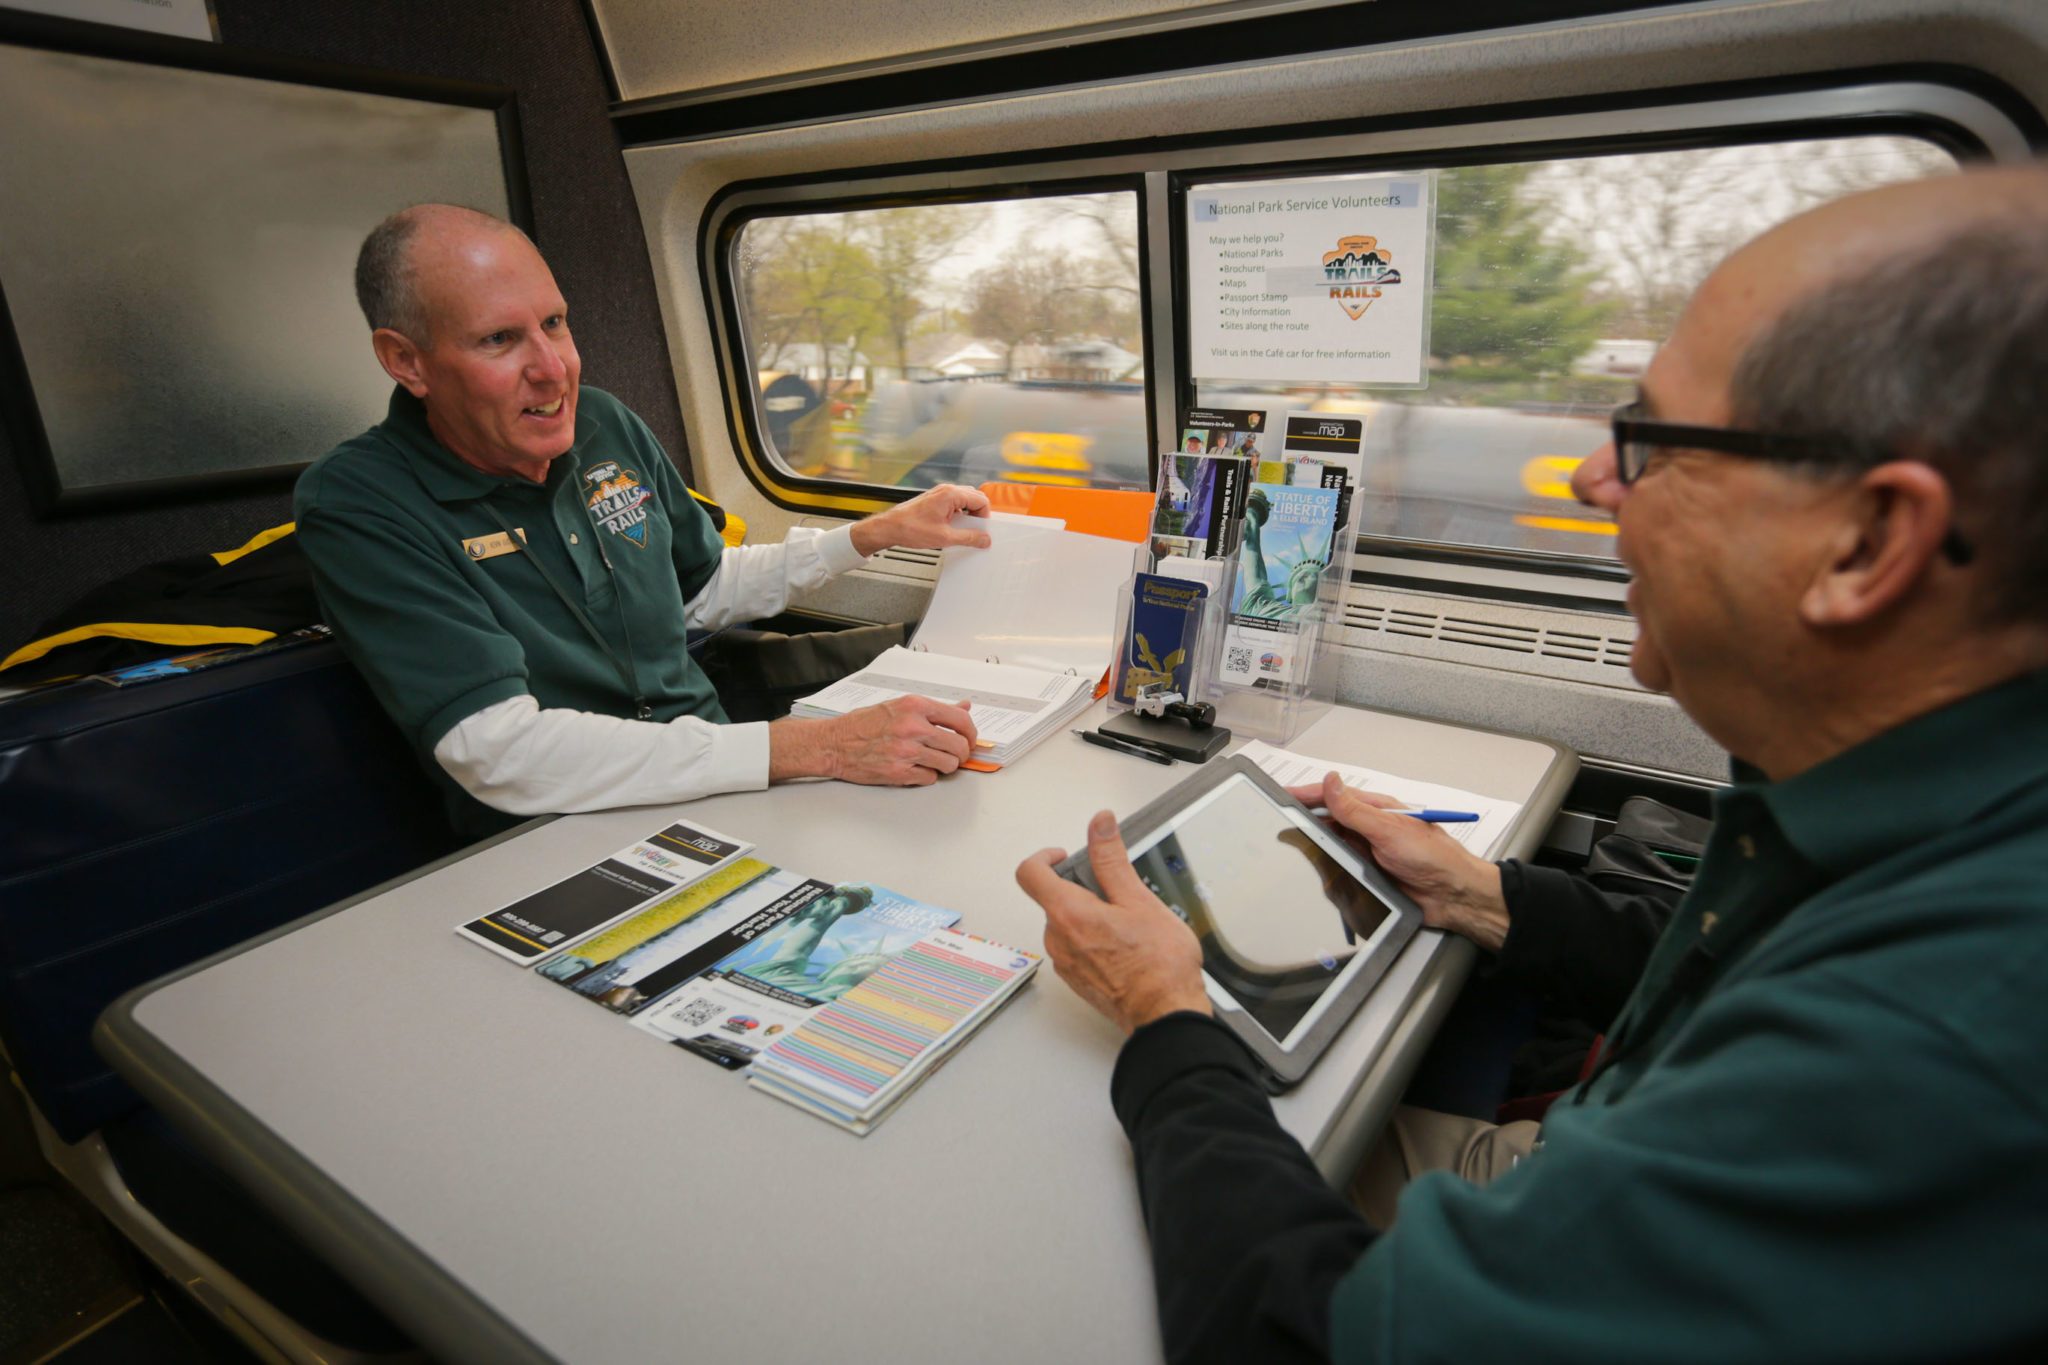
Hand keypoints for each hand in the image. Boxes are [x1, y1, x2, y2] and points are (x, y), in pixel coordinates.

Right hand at [769, 695, 976, 785]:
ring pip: (948, 765)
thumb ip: (933, 709)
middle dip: (961, 753)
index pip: (960, 720)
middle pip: (958, 746)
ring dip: (946, 766)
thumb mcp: (898, 706)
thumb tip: (964, 707)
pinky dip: (927, 776)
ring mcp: (906, 751)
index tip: (970, 739)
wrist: (834, 743)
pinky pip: (929, 778)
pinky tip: (915, 768)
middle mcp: (912, 727)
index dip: (971, 733)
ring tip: (933, 761)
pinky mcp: (899, 772)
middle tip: (955, 755)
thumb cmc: (863, 724)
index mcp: (914, 706)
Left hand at [849, 484, 992, 555]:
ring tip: (961, 531)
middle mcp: (946, 490)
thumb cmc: (910, 528)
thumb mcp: (945, 538)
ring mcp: (939, 494)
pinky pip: (953, 504)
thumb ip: (968, 538)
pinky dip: (957, 515)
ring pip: (964, 501)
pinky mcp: (934, 500)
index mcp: (951, 495)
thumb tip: (984, 539)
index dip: (984, 517)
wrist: (889, 527)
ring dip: (968, 515)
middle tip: (974, 531)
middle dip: (978, 515)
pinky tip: (951, 529)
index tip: (981, 530)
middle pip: (974, 498)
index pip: (981, 500)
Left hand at [1015, 811, 1209, 1033]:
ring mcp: (1066, 964)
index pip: (1029, 873)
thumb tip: (1099, 824)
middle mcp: (1058, 940)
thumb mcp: (1138, 900)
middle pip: (1054, 899)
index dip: (1045, 857)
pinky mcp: (1078, 980)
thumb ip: (1111, 859)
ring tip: (1129, 925)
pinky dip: (1094, 939)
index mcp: (1067, 914)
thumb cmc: (1158, 964)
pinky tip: (1126, 948)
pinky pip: (1076, 948)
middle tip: (1118, 895)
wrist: (1166, 1016)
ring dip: (1091, 916)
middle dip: (1082, 889)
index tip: (1067, 856)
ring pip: (1067, 925)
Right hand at [1288, 772, 1510, 950]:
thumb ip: (1355, 810)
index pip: (1334, 796)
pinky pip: (1340, 869)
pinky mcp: (1369, 875)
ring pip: (1332, 845)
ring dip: (1315, 846)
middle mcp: (1370, 828)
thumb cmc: (1432, 856)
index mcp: (1376, 809)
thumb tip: (1330, 781)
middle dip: (1305, 820)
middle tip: (1279, 822)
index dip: (1307, 794)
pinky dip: (1327, 869)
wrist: (1453, 896)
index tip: (1282, 795)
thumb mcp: (1388, 830)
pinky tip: (1316, 871)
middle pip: (1329, 820)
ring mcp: (1368, 852)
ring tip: (1290, 846)